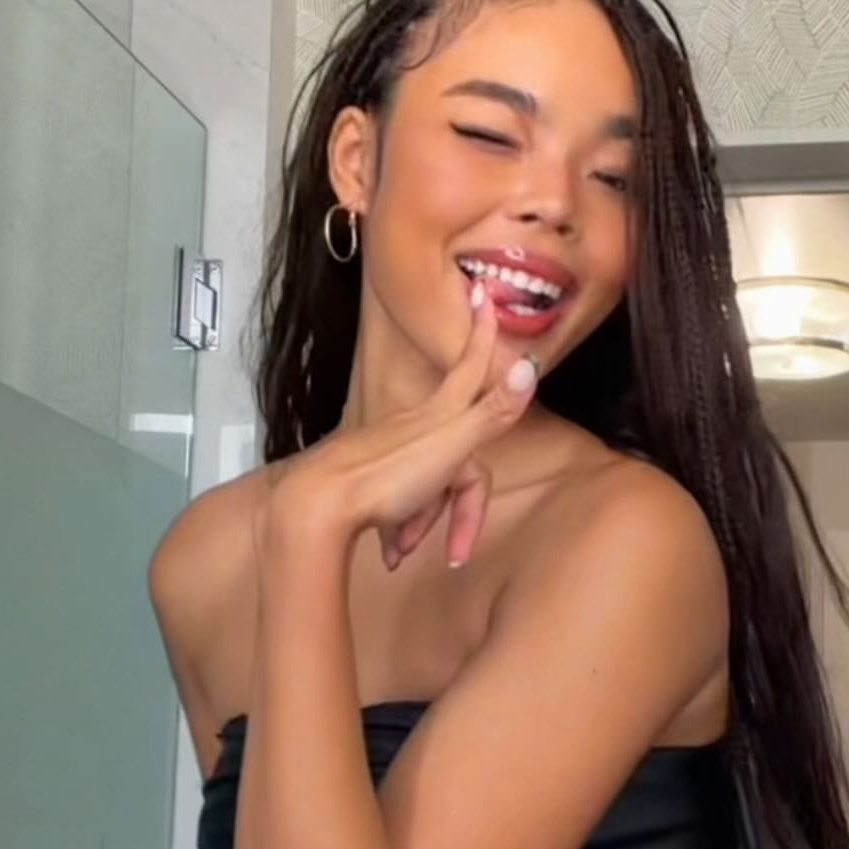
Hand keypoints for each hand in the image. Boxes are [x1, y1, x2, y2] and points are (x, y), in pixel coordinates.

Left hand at [263, 284, 537, 570]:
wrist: (319, 503)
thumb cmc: (385, 476)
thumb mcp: (450, 444)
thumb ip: (492, 410)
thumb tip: (529, 365)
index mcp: (440, 415)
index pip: (471, 369)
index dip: (482, 336)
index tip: (485, 295)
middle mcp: (416, 427)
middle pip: (456, 459)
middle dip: (456, 506)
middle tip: (454, 547)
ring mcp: (392, 452)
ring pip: (428, 490)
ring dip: (424, 526)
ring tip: (406, 552)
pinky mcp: (372, 477)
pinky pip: (400, 505)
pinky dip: (402, 531)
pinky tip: (391, 552)